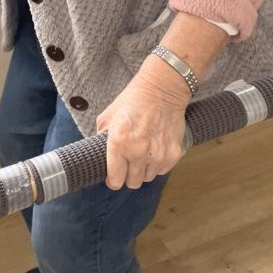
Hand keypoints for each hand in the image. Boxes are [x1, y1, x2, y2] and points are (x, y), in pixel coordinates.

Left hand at [96, 62, 189, 190]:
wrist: (162, 90)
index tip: (113, 176)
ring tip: (141, 152)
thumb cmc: (133, 100)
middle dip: (128, 175)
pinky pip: (162, 170)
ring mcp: (158, 155)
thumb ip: (101, 139)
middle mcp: (139, 152)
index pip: (115, 180)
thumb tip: (99, 155)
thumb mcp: (107, 117)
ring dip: (143, 169)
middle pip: (132, 183)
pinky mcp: (173, 154)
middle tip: (127, 162)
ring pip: (147, 178)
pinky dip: (157, 164)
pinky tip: (153, 149)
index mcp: (119, 143)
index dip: (113, 179)